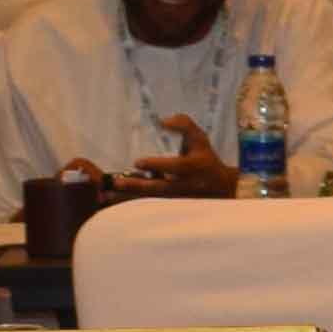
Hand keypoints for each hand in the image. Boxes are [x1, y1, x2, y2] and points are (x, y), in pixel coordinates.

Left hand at [126, 114, 244, 200]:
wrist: (222, 187)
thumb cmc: (205, 158)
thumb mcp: (199, 138)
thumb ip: (184, 124)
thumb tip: (162, 121)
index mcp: (196, 165)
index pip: (176, 167)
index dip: (157, 165)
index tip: (137, 163)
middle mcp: (190, 185)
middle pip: (162, 188)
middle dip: (139, 186)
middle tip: (117, 182)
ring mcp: (182, 199)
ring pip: (155, 201)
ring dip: (132, 199)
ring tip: (110, 195)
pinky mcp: (175, 209)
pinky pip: (153, 208)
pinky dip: (135, 206)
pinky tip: (117, 203)